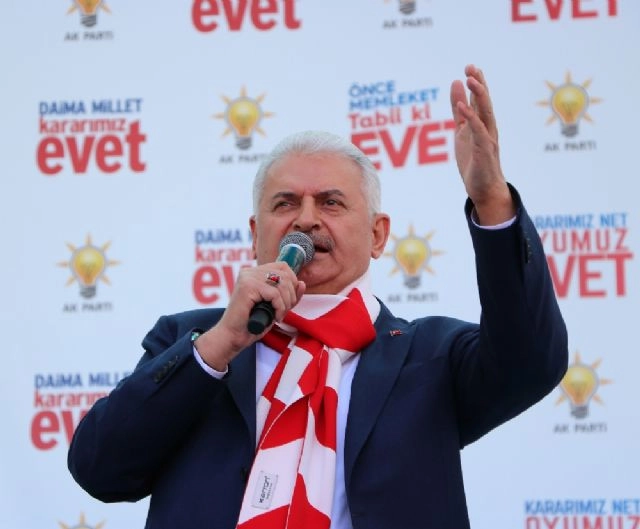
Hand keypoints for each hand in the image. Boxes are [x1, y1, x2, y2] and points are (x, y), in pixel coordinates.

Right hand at [194, 263, 305, 370]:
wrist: (233, 336)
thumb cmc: (253, 323)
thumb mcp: (276, 306)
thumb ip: (289, 295)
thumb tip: (302, 283)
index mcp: (254, 272)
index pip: (283, 266)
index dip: (292, 282)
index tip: (289, 300)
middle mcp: (250, 271)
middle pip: (284, 274)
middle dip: (290, 295)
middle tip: (283, 311)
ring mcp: (247, 277)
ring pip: (281, 283)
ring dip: (286, 303)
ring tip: (279, 315)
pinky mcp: (247, 286)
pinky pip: (274, 294)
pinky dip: (279, 308)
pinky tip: (274, 317)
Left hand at [450, 65, 514, 224]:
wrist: (483, 189)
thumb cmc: (474, 161)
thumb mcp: (462, 131)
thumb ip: (459, 111)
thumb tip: (456, 84)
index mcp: (482, 124)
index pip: (480, 100)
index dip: (476, 83)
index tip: (470, 67)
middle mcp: (487, 128)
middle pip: (484, 102)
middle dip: (478, 84)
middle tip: (471, 67)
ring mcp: (487, 138)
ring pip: (485, 113)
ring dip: (478, 96)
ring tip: (470, 80)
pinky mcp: (484, 150)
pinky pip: (477, 131)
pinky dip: (471, 118)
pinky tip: (463, 107)